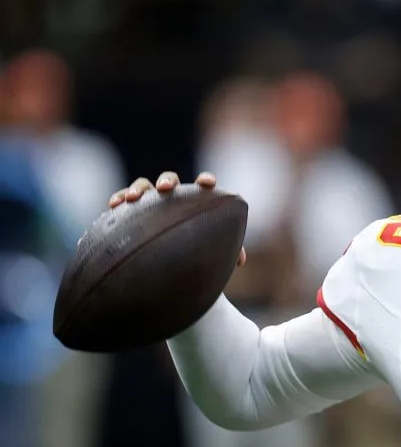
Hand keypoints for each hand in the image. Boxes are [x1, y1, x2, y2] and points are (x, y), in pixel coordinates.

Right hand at [108, 171, 246, 266]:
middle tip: (165, 188)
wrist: (167, 265)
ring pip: (144, 186)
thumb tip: (240, 261)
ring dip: (138, 188)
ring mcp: (151, 203)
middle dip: (167, 180)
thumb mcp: (211, 254)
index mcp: (195, 204)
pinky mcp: (131, 212)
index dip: (205, 181)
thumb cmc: (195, 255)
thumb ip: (228, 252)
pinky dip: (119, 198)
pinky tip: (114, 205)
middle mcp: (173, 199)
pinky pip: (122, 200)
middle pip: (170, 180)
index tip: (207, 184)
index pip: (203, 186)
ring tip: (132, 199)